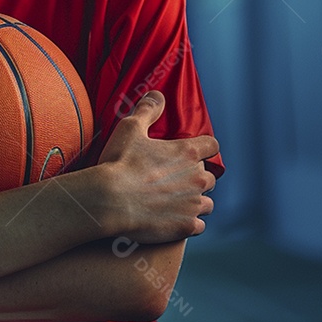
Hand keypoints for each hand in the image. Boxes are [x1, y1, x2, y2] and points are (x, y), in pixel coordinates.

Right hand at [97, 91, 217, 242]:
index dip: (202, 148)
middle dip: (196, 177)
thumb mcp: (130, 128)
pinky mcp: (186, 226)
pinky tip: (173, 219)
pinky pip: (199, 226)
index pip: (211, 146)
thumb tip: (158, 95)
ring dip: (195, 201)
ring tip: (174, 201)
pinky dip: (189, 223)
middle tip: (174, 179)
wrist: (110, 200)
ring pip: (207, 203)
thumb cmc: (120, 162)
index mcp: (187, 153)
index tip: (191, 152)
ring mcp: (193, 204)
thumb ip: (148, 110)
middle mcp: (197, 178)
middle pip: (209, 177)